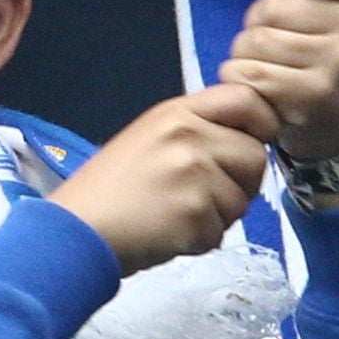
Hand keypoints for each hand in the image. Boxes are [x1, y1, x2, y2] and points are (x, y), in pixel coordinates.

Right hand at [55, 81, 278, 271]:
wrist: (77, 230)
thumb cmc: (110, 190)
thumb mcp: (150, 137)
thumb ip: (196, 129)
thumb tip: (248, 137)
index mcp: (176, 112)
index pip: (247, 100)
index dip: (261, 124)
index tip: (251, 143)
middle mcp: (188, 136)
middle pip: (254, 155)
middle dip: (240, 182)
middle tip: (205, 195)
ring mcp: (193, 174)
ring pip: (243, 198)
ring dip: (219, 215)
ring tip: (177, 213)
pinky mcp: (195, 213)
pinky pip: (223, 230)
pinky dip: (201, 239)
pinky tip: (169, 232)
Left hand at [229, 0, 338, 161]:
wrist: (333, 134)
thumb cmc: (322, 66)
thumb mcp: (322, 16)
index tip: (299, 8)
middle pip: (274, 6)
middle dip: (259, 27)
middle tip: (278, 51)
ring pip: (255, 39)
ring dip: (246, 57)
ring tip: (270, 73)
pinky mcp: (313, 96)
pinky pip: (249, 72)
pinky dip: (241, 82)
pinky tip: (264, 92)